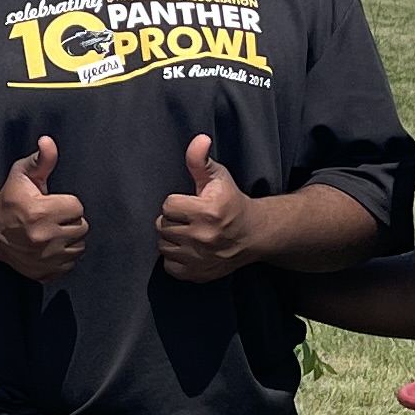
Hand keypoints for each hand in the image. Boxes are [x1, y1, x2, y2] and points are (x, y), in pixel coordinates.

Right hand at [0, 137, 90, 283]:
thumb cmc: (10, 199)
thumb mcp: (23, 174)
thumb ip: (41, 159)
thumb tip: (48, 141)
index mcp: (40, 212)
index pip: (77, 207)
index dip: (67, 203)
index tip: (52, 203)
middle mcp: (43, 238)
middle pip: (82, 227)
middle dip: (70, 220)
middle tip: (52, 217)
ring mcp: (45, 258)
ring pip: (79, 246)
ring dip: (69, 238)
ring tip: (52, 230)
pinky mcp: (45, 272)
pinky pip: (71, 264)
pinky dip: (64, 256)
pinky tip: (50, 246)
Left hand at [156, 133, 261, 281]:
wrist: (253, 235)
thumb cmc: (231, 201)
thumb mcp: (218, 177)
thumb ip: (200, 160)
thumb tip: (199, 139)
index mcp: (207, 211)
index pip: (168, 206)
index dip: (177, 202)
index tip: (190, 203)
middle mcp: (203, 237)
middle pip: (162, 226)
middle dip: (173, 220)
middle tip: (188, 219)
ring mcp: (200, 258)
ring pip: (163, 246)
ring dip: (171, 239)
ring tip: (187, 233)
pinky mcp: (198, 274)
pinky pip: (169, 266)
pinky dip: (175, 259)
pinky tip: (188, 249)